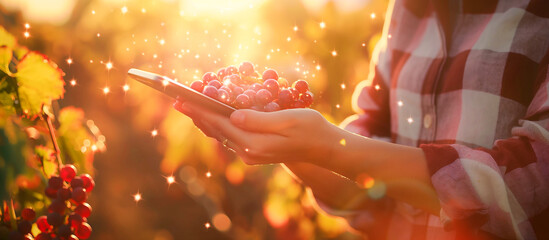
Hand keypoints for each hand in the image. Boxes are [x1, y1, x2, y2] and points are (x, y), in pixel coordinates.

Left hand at [173, 100, 341, 164]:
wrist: (323, 148)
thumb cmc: (309, 128)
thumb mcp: (286, 120)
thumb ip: (259, 120)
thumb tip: (233, 116)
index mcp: (254, 143)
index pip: (220, 124)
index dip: (200, 110)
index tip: (182, 99)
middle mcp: (248, 152)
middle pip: (216, 130)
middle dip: (197, 115)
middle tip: (177, 100)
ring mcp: (251, 154)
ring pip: (221, 135)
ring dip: (205, 120)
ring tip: (189, 107)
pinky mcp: (255, 152)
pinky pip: (230, 137)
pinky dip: (217, 126)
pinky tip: (211, 117)